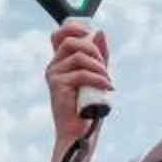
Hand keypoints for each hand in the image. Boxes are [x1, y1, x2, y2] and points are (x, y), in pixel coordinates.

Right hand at [45, 22, 110, 139]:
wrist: (80, 132)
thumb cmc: (89, 106)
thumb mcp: (98, 75)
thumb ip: (100, 55)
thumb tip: (99, 32)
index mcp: (61, 62)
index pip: (60, 35)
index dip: (74, 29)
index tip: (91, 34)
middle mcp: (54, 66)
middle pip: (72, 42)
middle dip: (94, 50)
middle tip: (105, 68)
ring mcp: (53, 75)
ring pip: (78, 56)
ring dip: (99, 67)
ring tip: (108, 82)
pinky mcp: (56, 85)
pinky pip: (81, 73)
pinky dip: (98, 79)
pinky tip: (107, 88)